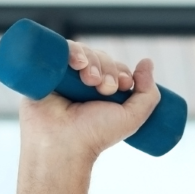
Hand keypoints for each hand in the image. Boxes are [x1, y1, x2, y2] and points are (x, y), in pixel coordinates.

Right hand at [17, 41, 161, 164]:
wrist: (63, 143)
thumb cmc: (95, 135)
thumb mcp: (131, 118)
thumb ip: (148, 94)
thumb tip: (147, 62)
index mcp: (102, 92)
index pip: (115, 67)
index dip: (122, 71)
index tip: (124, 86)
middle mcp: (83, 82)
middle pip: (101, 57)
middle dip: (108, 68)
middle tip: (104, 89)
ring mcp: (64, 76)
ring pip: (83, 52)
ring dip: (92, 61)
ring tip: (89, 79)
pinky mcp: (47, 71)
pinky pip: (60, 50)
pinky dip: (72, 51)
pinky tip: (77, 62)